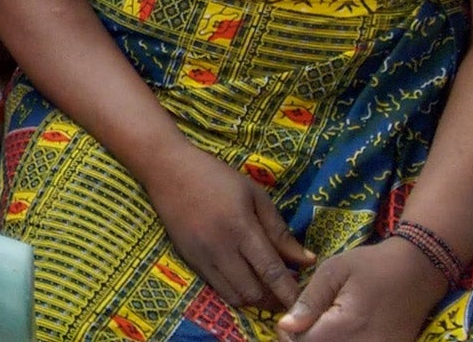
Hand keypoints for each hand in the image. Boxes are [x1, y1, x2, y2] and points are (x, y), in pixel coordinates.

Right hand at [146, 147, 314, 310]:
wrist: (166, 169)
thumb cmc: (215, 176)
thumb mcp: (255, 195)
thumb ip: (279, 231)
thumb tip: (306, 260)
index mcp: (240, 228)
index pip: (271, 271)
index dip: (289, 291)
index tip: (304, 302)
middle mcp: (219, 248)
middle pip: (252, 292)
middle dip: (274, 300)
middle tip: (286, 293)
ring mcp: (201, 256)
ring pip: (233, 296)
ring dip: (254, 300)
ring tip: (267, 290)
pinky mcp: (188, 260)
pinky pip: (216, 287)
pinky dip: (234, 291)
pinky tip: (243, 279)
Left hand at [279, 238, 450, 340]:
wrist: (421, 270)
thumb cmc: (374, 265)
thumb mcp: (334, 271)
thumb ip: (309, 301)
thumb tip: (286, 326)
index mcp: (348, 326)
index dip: (289, 334)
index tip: (288, 320)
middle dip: (305, 341)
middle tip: (305, 323)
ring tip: (322, 328)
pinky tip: (341, 333)